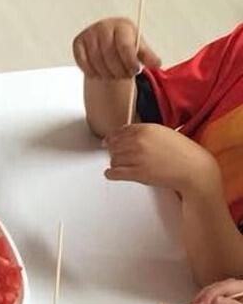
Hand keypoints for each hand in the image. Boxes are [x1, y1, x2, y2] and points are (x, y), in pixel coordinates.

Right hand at [73, 17, 161, 78]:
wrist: (108, 35)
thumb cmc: (124, 41)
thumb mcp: (138, 46)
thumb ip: (147, 55)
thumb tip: (156, 63)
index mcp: (121, 25)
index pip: (124, 45)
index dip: (129, 61)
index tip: (135, 71)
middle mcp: (103, 27)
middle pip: (109, 55)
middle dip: (118, 70)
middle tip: (125, 76)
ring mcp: (89, 34)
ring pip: (96, 61)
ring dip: (106, 73)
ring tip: (114, 75)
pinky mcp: (78, 43)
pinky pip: (83, 63)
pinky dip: (92, 72)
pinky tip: (101, 73)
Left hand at [104, 123, 220, 194]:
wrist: (194, 168)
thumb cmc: (184, 152)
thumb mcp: (164, 133)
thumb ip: (145, 132)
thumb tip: (126, 134)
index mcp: (145, 129)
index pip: (119, 131)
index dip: (112, 138)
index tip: (108, 141)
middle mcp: (139, 141)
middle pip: (113, 145)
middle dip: (114, 151)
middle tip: (116, 155)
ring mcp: (136, 157)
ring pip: (113, 159)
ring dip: (115, 163)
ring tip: (122, 165)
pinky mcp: (136, 173)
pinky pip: (113, 173)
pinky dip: (110, 174)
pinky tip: (111, 174)